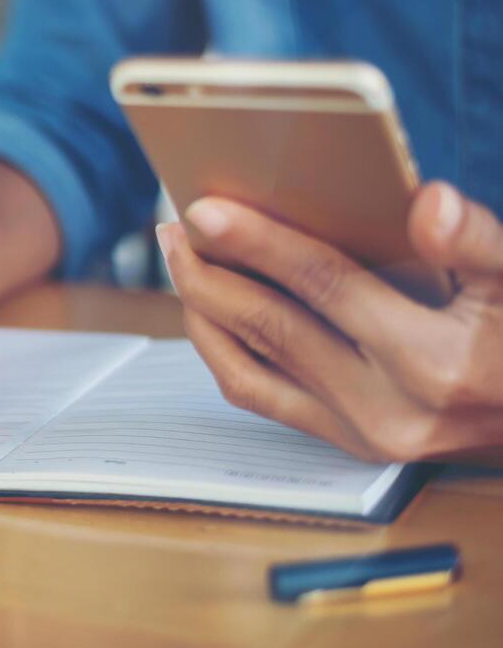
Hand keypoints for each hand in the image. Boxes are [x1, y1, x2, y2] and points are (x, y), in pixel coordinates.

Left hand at [160, 181, 502, 464]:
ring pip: (247, 371)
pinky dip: (224, 351)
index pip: (324, 286)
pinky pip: (260, 397)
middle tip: (174, 226)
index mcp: (434, 361)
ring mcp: (363, 436)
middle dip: (210, 273)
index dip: (259, 243)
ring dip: (203, 312)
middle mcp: (389, 409)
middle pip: (270, 328)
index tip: (204, 209)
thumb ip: (476, 240)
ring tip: (182, 260)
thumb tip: (429, 201)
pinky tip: (210, 309)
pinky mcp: (349, 447)